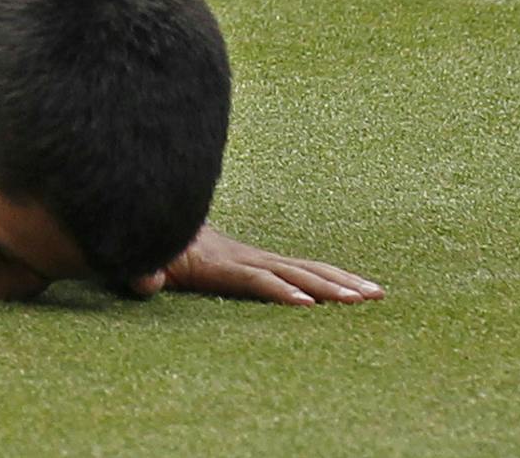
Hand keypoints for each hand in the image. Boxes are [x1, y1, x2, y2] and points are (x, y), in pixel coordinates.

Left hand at [130, 224, 384, 305]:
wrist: (155, 216)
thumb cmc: (149, 247)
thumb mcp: (142, 261)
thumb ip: (143, 273)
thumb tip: (146, 280)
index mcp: (216, 263)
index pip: (254, 279)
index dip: (279, 290)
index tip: (307, 303)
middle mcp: (242, 257)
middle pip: (291, 271)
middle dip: (327, 286)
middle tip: (363, 299)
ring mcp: (254, 256)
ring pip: (304, 268)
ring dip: (340, 280)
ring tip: (376, 294)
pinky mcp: (259, 260)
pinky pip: (300, 268)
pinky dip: (330, 276)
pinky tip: (355, 288)